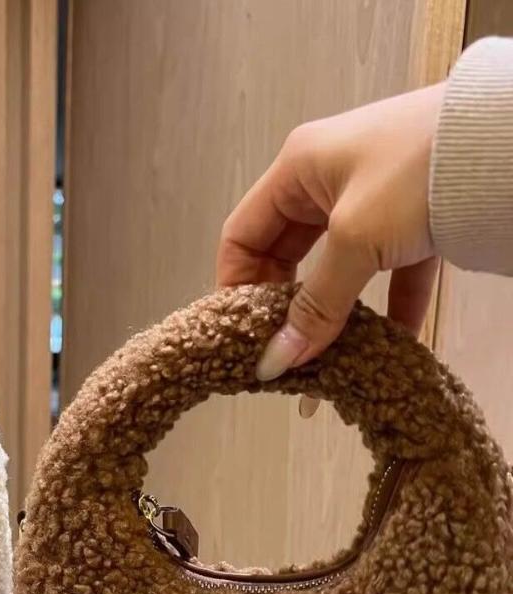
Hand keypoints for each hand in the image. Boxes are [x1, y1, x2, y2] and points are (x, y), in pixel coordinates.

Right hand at [216, 84, 444, 379]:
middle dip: (284, 307)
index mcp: (297, 169)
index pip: (243, 235)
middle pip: (285, 255)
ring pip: (335, 268)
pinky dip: (387, 308)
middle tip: (284, 351)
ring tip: (329, 357)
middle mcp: (327, 180)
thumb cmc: (418, 170)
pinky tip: (388, 347)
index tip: (243, 335)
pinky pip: (388, 273)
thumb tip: (275, 363)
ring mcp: (373, 199)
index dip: (236, 287)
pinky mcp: (416, 218)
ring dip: (332, 312)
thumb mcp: (356, 239)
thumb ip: (315, 305)